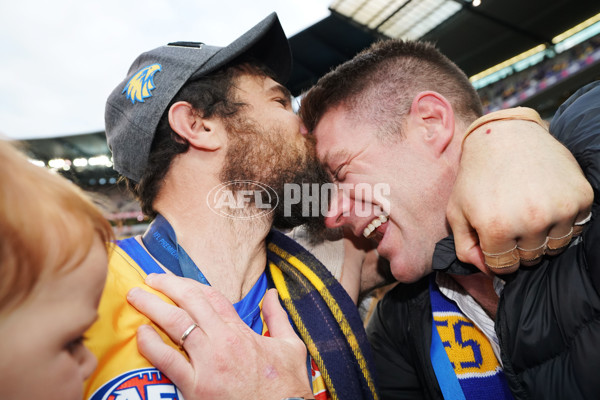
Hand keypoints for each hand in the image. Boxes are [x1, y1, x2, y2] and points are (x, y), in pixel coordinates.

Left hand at [126, 274, 312, 399]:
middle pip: (189, 303)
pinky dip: (151, 344)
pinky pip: (167, 360)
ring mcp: (207, 363)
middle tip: (149, 279)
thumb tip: (273, 294)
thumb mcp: (291, 346)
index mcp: (241, 331)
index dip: (189, 284)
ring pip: (175, 324)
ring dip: (152, 306)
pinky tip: (141, 333)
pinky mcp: (195, 387)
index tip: (174, 280)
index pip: (211, 296)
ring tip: (135, 297)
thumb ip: (278, 317)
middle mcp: (222, 341)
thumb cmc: (286, 387)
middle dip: (166, 286)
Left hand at [447, 118, 592, 273]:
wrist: (506, 135)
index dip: (497, 255)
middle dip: (518, 246)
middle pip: (530, 258)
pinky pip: (576, 228)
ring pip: (555, 247)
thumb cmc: (476, 175)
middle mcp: (531, 221)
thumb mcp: (457, 211)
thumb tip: (487, 271)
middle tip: (511, 219)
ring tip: (528, 210)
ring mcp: (560, 209)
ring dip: (542, 236)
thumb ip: (464, 247)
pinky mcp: (581, 197)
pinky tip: (545, 201)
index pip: (504, 267)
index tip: (495, 239)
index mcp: (497, 227)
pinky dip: (562, 221)